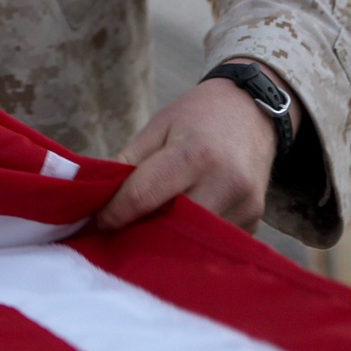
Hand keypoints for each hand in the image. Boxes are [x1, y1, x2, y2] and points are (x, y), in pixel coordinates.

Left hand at [95, 62, 300, 235]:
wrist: (251, 108)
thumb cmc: (197, 116)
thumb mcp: (157, 127)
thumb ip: (127, 162)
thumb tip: (96, 199)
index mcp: (195, 154)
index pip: (144, 197)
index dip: (113, 212)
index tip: (97, 220)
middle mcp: (225, 183)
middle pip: (169, 228)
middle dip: (140, 232)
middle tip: (120, 231)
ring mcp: (244, 207)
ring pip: (191, 242)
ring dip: (166, 241)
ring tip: (149, 228)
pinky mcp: (254, 222)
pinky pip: (212, 242)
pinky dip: (191, 238)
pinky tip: (181, 223)